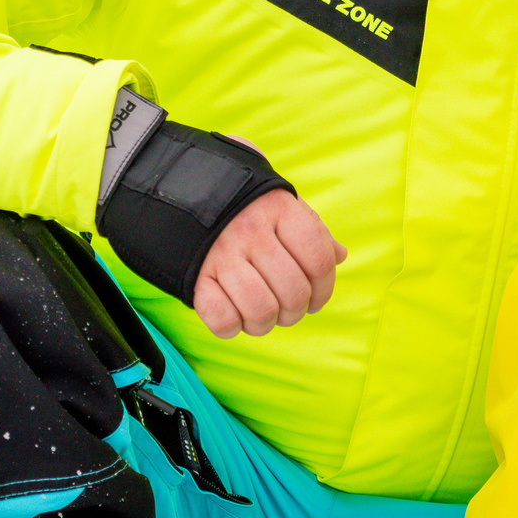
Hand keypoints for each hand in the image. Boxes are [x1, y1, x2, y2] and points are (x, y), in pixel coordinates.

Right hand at [192, 187, 346, 337]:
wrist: (178, 191)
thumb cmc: (241, 205)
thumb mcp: (280, 203)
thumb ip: (312, 229)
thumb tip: (339, 255)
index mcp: (279, 209)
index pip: (319, 260)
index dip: (325, 289)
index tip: (317, 298)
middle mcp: (251, 231)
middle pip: (294, 293)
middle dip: (296, 312)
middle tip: (286, 309)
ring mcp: (221, 255)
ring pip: (261, 312)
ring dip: (266, 323)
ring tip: (261, 313)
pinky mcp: (194, 277)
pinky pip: (223, 320)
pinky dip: (232, 327)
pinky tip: (233, 313)